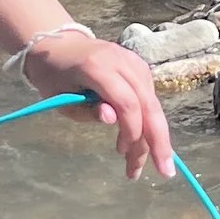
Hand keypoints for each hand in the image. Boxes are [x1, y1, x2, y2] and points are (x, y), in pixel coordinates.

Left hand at [23, 29, 175, 182]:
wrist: (57, 45)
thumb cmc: (54, 77)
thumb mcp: (61, 98)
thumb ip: (87, 110)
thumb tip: (113, 120)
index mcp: (98, 67)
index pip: (127, 102)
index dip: (132, 130)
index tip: (123, 154)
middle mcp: (122, 61)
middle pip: (149, 104)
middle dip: (158, 141)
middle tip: (165, 172)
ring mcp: (133, 62)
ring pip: (153, 104)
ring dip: (152, 137)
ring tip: (138, 164)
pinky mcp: (139, 67)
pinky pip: (149, 98)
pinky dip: (148, 122)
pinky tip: (138, 141)